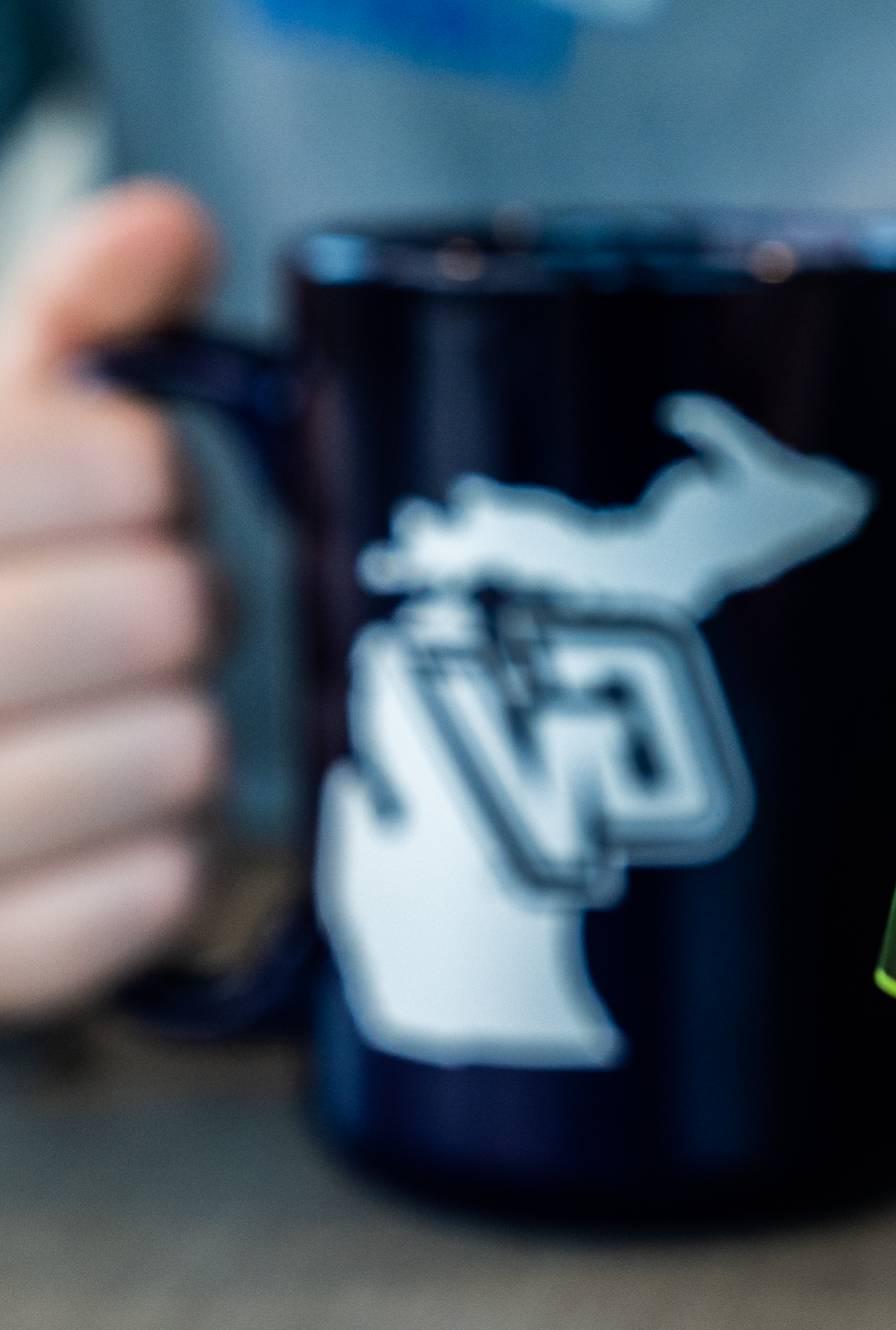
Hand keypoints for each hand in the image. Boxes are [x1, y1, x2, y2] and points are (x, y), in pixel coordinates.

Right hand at [0, 183, 223, 1018]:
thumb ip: (65, 327)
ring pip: (185, 752)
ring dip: (178, 731)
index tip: (113, 489)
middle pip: (172, 608)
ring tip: (107, 723)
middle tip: (129, 614)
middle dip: (176, 600)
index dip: (140, 471)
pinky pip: (158, 892)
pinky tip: (98, 830)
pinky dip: (162, 860)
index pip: (114, 465)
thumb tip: (170, 224)